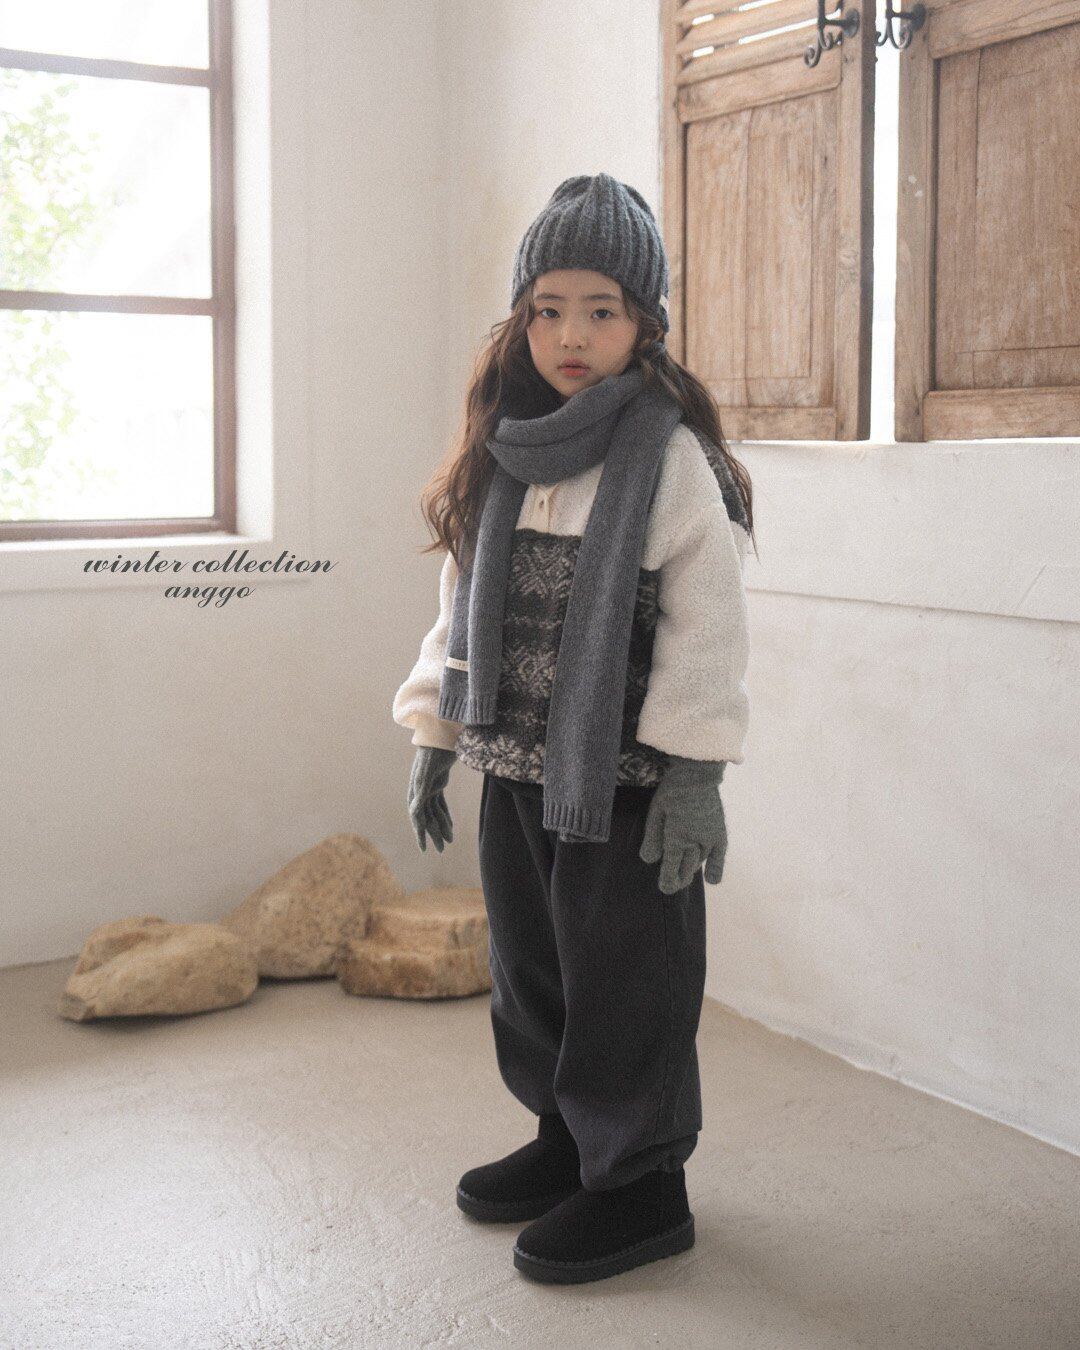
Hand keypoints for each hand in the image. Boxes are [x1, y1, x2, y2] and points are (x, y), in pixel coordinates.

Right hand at [407, 746, 456, 852]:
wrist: (440, 738)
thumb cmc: (433, 754)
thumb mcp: (427, 773)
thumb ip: (421, 791)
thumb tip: (413, 811)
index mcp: (415, 793)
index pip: (417, 818)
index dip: (421, 834)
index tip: (425, 849)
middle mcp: (420, 793)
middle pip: (427, 819)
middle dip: (434, 834)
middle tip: (442, 849)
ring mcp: (429, 789)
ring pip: (435, 813)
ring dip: (442, 826)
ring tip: (449, 841)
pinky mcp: (438, 784)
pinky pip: (441, 805)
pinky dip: (445, 815)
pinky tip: (451, 825)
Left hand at [640, 756, 726, 893]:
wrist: (698, 774)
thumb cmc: (672, 791)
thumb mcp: (656, 812)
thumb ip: (653, 837)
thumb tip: (649, 860)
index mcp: (678, 836)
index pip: (672, 865)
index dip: (668, 879)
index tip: (665, 888)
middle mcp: (696, 841)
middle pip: (686, 867)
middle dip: (678, 878)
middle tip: (670, 885)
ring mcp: (710, 838)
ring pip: (699, 861)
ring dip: (690, 869)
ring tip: (683, 875)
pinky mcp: (719, 832)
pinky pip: (719, 855)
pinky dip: (715, 867)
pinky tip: (712, 880)